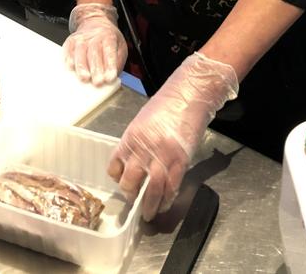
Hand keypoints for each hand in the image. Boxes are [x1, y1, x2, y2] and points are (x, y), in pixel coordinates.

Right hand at [62, 3, 127, 85]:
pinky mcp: (71, 40)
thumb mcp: (120, 47)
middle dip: (96, 68)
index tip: (110, 77)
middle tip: (98, 82)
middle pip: (95, 52)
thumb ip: (118, 62)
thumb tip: (113, 77)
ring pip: (80, 51)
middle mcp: (95, 36)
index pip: (110, 51)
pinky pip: (68, 49)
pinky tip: (71, 67)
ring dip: (82, 66)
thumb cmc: (108, 39)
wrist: (95, 22)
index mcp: (109, 37)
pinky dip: (69, 58)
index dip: (110, 65)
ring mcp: (81, 38)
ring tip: (84, 78)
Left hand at [107, 51, 238, 220]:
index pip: (115, 164)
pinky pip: (172, 185)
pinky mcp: (181, 159)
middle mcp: (144, 147)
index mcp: (131, 136)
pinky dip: (168, 198)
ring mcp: (163, 154)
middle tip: (135, 202)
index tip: (122, 183)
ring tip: (149, 214)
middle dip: (132, 195)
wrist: (190, 93)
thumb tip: (134, 162)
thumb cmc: (167, 104)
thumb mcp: (143, 121)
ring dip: (150, 205)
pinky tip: (166, 203)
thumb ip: (137, 142)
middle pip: (131, 180)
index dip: (117, 178)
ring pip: (152, 189)